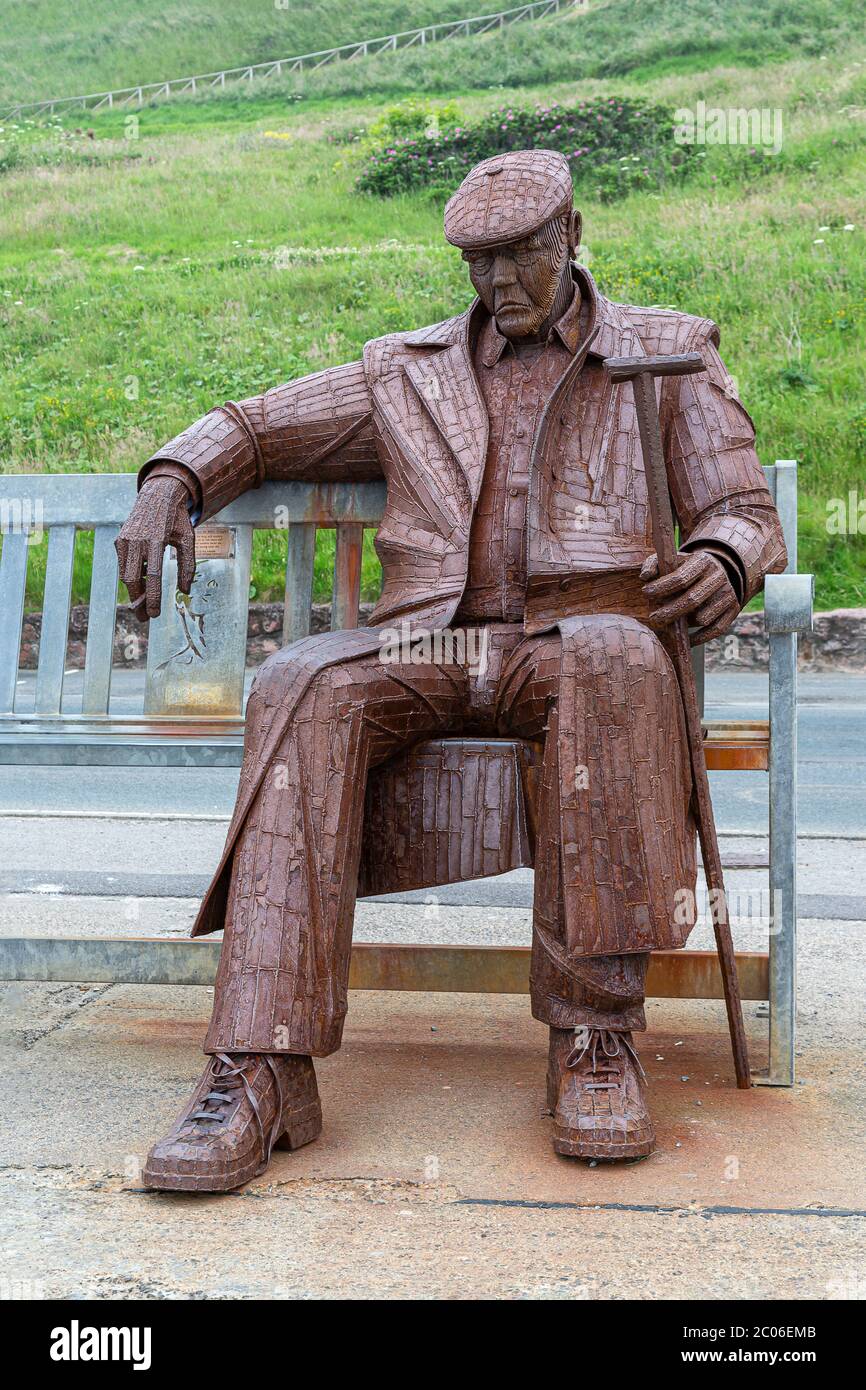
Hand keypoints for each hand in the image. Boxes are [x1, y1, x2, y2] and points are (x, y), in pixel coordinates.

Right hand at [115, 477, 195, 621]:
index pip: (153, 575)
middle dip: (138, 602)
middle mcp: (137, 540)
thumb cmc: (176, 520)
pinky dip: (132, 577)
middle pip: (132, 579)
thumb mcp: (188, 540)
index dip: (153, 597)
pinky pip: (123, 565)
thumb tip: (185, 590)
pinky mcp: (119, 541)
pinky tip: (143, 584)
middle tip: (146, 618)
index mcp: (156, 540)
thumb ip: (188, 566)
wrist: (157, 496)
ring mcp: (125, 540)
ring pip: (125, 574)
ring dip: (134, 593)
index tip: (155, 614)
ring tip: (143, 607)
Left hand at [641, 549, 739, 645]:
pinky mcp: (733, 610)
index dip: (661, 588)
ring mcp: (728, 594)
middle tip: (653, 618)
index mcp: (702, 562)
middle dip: (669, 612)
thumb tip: (644, 577)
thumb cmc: (686, 568)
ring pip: (702, 618)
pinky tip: (683, 638)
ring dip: (684, 624)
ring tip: (671, 622)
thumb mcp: (671, 560)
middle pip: (691, 600)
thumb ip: (654, 564)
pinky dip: (698, 638)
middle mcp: (718, 577)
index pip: (680, 578)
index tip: (645, 593)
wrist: (719, 571)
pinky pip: (715, 630)